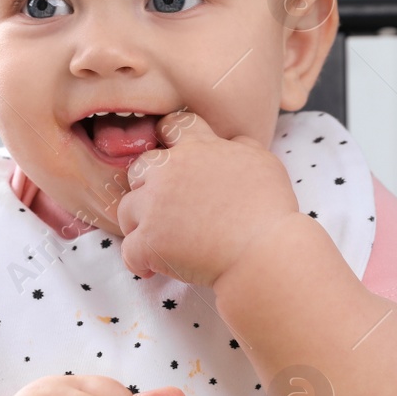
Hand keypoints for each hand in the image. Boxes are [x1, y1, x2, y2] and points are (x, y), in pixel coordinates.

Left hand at [115, 110, 299, 285]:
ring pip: (126, 209)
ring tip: (158, 241)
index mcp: (199, 148)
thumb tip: (232, 142)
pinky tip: (151, 269)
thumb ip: (242, 147)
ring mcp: (154, 205)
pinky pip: (128, 250)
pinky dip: (138, 261)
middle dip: (147, 186)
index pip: (173, 126)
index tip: (172, 160)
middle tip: (165, 208)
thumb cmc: (270, 210)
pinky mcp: (148, 240)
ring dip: (139, 224)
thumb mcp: (264, 162)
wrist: (262, 252)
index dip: (168, 141)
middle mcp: (170, 171)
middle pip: (139, 168)